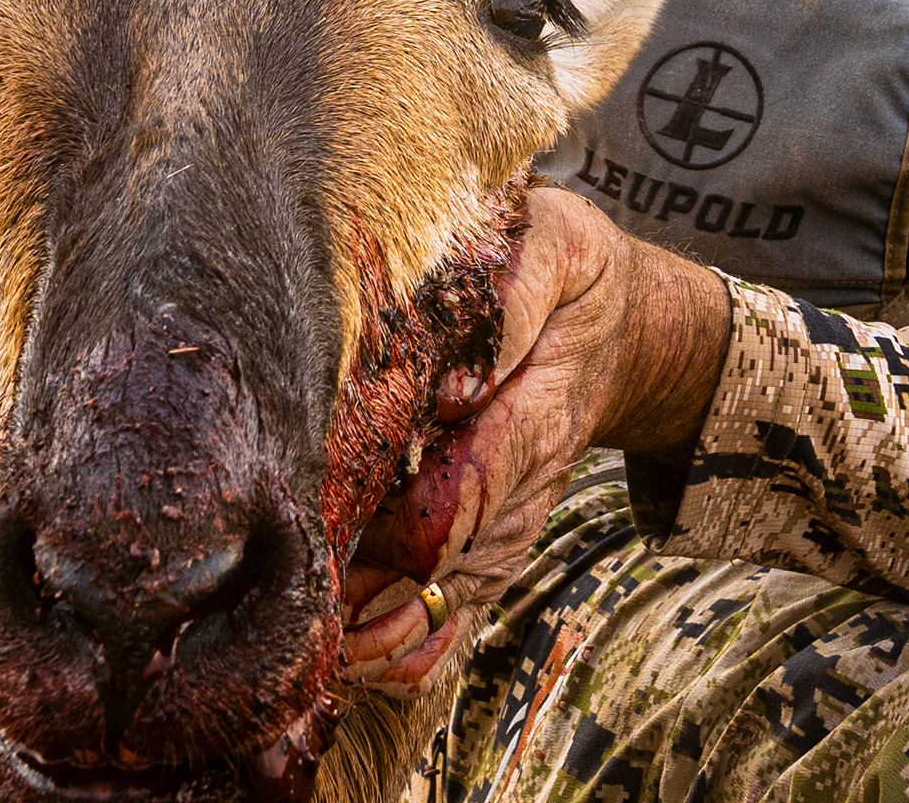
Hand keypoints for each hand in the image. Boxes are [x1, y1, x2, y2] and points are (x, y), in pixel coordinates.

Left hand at [336, 187, 724, 691]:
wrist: (615, 328)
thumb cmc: (568, 274)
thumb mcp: (559, 246)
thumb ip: (512, 293)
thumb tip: (450, 382)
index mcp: (534, 416)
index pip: (467, 490)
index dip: (402, 524)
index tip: (332, 534)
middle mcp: (521, 487)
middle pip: (440, 559)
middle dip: (366, 587)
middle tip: (292, 607)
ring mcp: (505, 525)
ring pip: (442, 603)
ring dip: (375, 633)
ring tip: (309, 648)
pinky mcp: (487, 544)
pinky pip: (452, 618)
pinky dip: (400, 654)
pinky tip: (347, 663)